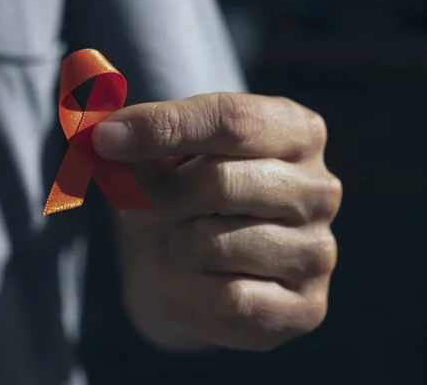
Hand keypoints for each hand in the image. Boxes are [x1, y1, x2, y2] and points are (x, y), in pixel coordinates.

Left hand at [92, 93, 342, 351]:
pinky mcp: (306, 307)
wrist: (186, 270)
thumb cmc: (179, 200)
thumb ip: (140, 144)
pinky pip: (230, 299)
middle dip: (160, 196)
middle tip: (141, 204)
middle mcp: (320, 189)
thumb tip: (108, 137)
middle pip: (219, 182)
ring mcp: (319, 251)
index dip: (163, 127)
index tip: (107, 138)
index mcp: (295, 132)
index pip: (231, 120)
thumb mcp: (159, 160)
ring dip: (177, 246)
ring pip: (215, 245)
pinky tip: (203, 283)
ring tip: (184, 245)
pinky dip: (193, 292)